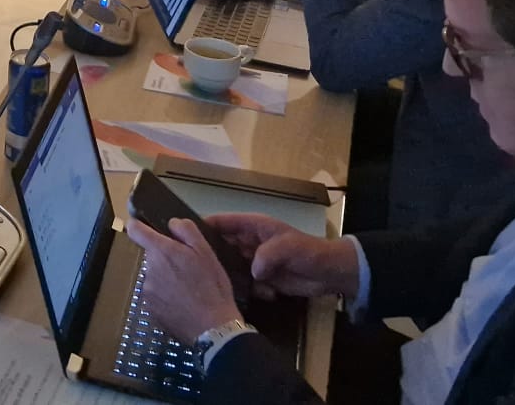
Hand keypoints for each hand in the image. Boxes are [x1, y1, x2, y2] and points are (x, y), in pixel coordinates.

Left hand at [126, 218, 243, 337]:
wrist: (213, 328)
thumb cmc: (212, 287)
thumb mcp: (206, 252)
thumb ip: (186, 230)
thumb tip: (172, 223)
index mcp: (160, 252)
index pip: (135, 230)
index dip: (139, 226)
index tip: (143, 228)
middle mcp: (148, 270)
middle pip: (151, 256)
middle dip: (165, 259)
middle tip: (186, 269)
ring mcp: (147, 292)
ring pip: (154, 277)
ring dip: (165, 279)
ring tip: (187, 290)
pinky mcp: (149, 311)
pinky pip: (155, 296)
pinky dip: (165, 297)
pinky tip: (182, 303)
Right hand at [206, 215, 361, 300]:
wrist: (330, 274)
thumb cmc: (309, 252)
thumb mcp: (290, 247)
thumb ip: (268, 254)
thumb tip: (253, 271)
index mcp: (253, 227)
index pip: (223, 222)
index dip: (204, 226)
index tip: (184, 236)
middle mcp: (250, 242)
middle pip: (223, 246)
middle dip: (212, 257)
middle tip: (197, 271)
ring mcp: (256, 261)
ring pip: (232, 267)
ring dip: (233, 277)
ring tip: (227, 287)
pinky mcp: (263, 279)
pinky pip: (248, 284)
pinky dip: (253, 290)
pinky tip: (266, 293)